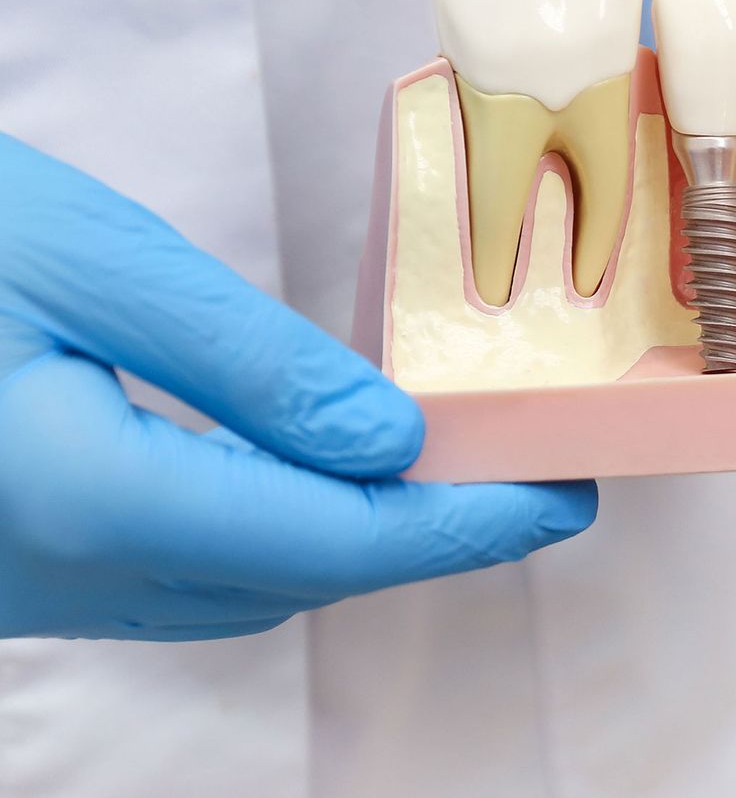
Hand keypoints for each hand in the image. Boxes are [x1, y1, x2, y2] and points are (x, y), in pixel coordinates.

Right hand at [0, 136, 596, 639]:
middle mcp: (54, 574)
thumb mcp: (85, 260)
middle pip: (289, 576)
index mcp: (86, 497)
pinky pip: (164, 577)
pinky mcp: (1, 570)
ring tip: (450, 479)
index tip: (565, 497)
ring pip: (229, 590)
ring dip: (347, 543)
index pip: (328, 537)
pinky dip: (261, 537)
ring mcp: (18, 589)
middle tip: (530, 480)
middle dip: (423, 539)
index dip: (464, 527)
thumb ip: (245, 363)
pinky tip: (305, 480)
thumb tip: (391, 445)